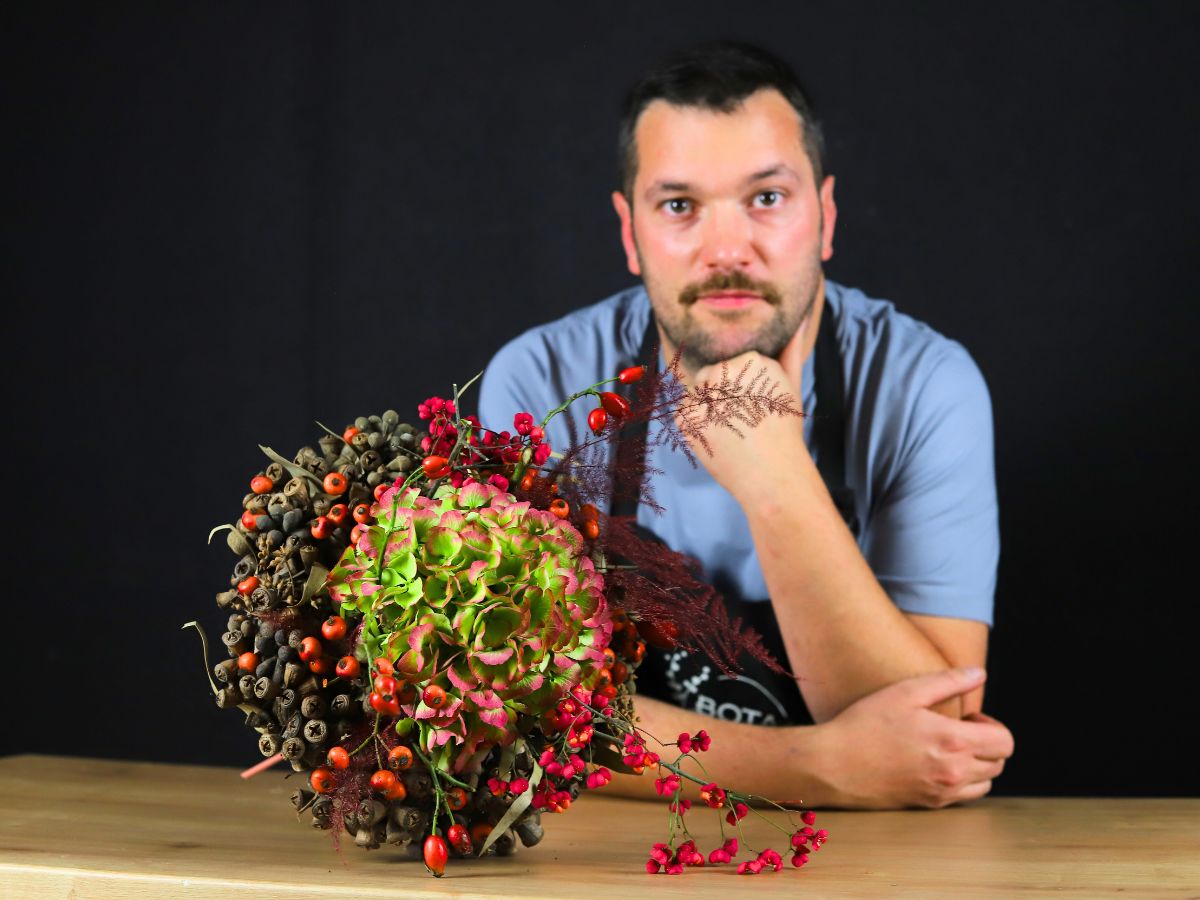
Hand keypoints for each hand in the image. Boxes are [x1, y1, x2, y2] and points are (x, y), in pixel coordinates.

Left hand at [683, 343, 810, 503]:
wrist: (774, 475)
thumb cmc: (784, 433)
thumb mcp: (791, 387)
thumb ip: (791, 352)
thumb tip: (800, 319)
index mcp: (753, 359)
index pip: (731, 366)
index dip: (740, 390)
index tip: (755, 409)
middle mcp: (727, 370)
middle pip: (711, 376)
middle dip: (721, 397)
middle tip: (743, 422)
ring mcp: (705, 393)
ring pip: (696, 394)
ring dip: (706, 410)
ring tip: (730, 432)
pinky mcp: (688, 416)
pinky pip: (683, 413)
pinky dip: (693, 427)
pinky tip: (716, 439)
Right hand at [811, 668, 1014, 808]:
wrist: (834, 765)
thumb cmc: (865, 725)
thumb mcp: (905, 693)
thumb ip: (948, 681)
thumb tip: (979, 674)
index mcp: (953, 741)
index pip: (1005, 742)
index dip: (994, 725)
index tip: (971, 717)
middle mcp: (954, 771)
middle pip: (1000, 763)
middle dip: (989, 743)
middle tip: (960, 730)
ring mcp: (942, 792)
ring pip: (986, 783)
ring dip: (979, 764)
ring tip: (950, 748)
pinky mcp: (930, 805)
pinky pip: (964, 796)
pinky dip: (962, 781)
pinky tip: (936, 764)